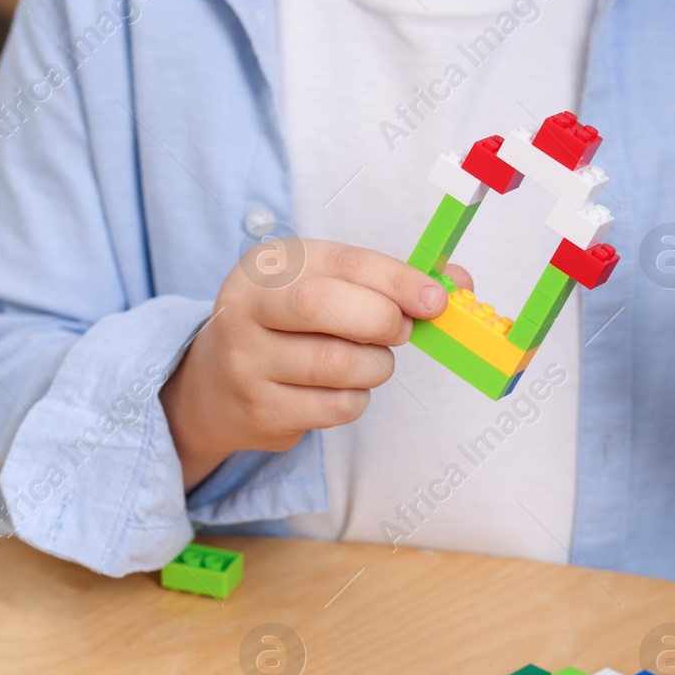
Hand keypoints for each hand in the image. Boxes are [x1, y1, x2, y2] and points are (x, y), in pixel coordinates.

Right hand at [161, 240, 464, 488]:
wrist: (214, 387)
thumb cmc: (287, 327)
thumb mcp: (322, 287)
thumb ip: (385, 282)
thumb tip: (459, 285)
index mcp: (268, 266)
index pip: (340, 264)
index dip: (396, 280)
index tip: (436, 299)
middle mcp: (246, 308)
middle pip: (322, 307)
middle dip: (380, 320)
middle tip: (399, 331)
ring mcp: (247, 362)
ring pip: (336, 365)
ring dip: (376, 366)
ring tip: (370, 361)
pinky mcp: (260, 410)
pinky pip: (334, 408)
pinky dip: (357, 399)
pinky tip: (342, 389)